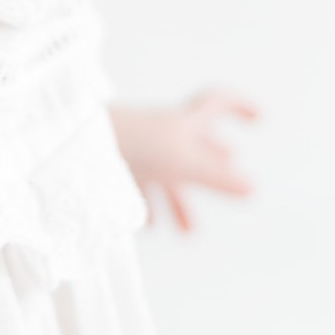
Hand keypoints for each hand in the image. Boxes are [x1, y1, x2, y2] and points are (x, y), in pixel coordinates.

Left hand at [110, 87, 260, 233]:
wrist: (73, 144)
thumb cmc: (130, 143)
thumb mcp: (181, 162)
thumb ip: (217, 178)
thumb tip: (255, 188)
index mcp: (182, 122)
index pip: (217, 102)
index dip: (240, 107)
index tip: (260, 119)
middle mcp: (162, 133)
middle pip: (196, 148)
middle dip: (214, 170)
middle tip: (231, 182)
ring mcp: (137, 150)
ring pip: (167, 176)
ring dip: (180, 202)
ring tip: (190, 233)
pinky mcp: (113, 168)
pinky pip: (137, 188)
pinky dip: (148, 207)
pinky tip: (149, 227)